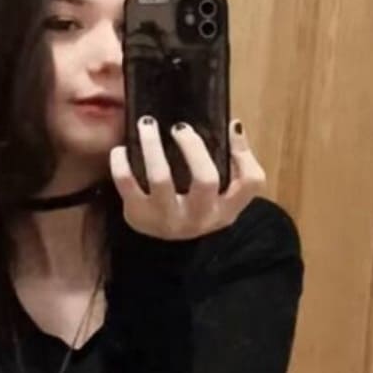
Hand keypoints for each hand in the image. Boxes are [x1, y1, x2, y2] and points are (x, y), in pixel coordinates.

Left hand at [110, 118, 265, 239]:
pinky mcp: (139, 216)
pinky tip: (121, 149)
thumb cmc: (196, 207)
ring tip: (147, 125)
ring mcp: (168, 219)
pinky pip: (128, 184)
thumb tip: (233, 126)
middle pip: (206, 179)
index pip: (250, 183)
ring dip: (153, 146)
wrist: (166, 247)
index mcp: (227, 210)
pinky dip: (122, 163)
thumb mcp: (222, 194)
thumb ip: (235, 162)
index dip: (243, 153)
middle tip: (179, 126)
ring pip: (161, 178)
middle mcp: (200, 217)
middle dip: (192, 146)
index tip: (228, 127)